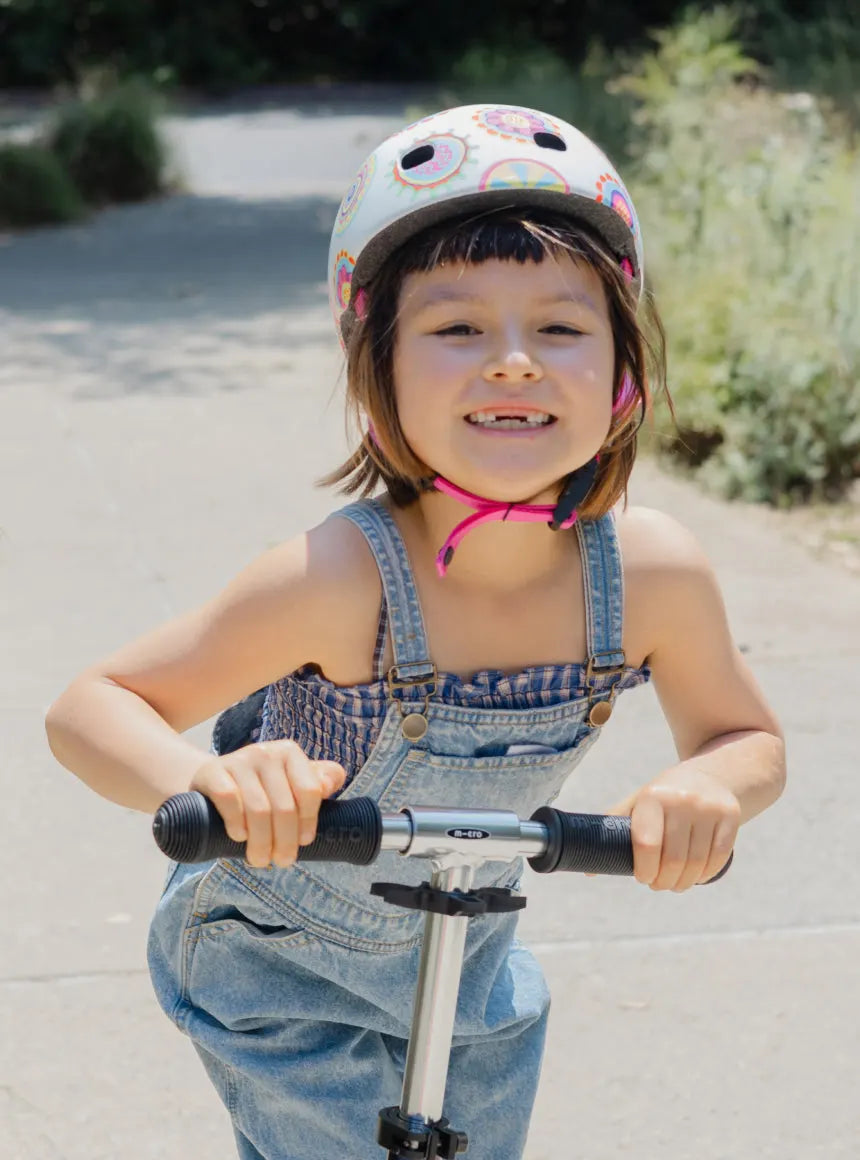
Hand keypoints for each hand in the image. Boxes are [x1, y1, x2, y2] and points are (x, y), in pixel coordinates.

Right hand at [190, 740, 346, 868]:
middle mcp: (266, 752)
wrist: (214, 780)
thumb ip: (319, 781)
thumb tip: (330, 785)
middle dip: (285, 841)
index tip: (304, 842)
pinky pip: (229, 800)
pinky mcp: (212, 771)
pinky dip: (237, 824)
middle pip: (284, 806)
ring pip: (258, 809)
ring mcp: (238, 760)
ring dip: (261, 842)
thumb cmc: (262, 787)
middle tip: (282, 861)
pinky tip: (240, 837)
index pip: (309, 790)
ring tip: (261, 859)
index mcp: (290, 753)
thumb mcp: (291, 781)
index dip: (309, 821)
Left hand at [605, 766, 739, 891]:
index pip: (646, 844)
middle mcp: (682, 799)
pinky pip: (718, 858)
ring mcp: (709, 807)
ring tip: (675, 884)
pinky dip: (705, 875)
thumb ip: (614, 831)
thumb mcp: (638, 803)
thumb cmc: (664, 797)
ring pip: (697, 863)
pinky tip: (695, 877)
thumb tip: (588, 869)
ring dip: (684, 883)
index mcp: (653, 796)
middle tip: (658, 885)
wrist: (710, 775)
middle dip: (663, 881)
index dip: (644, 870)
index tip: (642, 878)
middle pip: (674, 859)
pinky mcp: (730, 816)